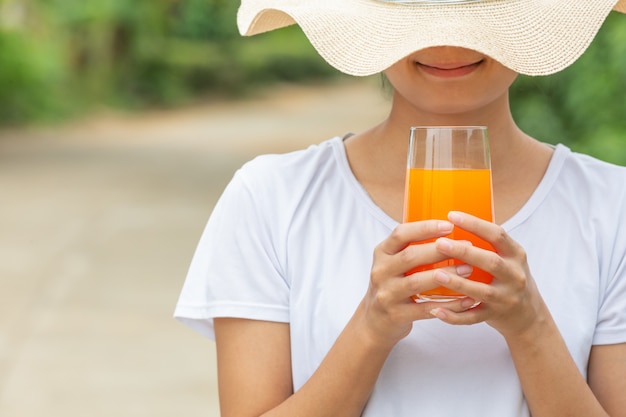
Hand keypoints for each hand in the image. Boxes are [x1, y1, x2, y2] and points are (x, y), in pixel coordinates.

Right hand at [360, 219, 477, 346]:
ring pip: (417, 282)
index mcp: (382, 253)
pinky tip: (466, 300)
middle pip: (410, 256)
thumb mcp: (393, 262)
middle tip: (466, 246)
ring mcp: (386, 294)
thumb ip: (413, 248)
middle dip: (440, 250)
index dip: (425, 228)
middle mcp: (381, 271)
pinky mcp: (396, 314)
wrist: (374, 320)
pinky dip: (449, 305)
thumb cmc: (393, 285)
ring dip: (446, 275)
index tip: (449, 225)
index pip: (401, 234)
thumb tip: (452, 230)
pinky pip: (426, 309)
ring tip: (468, 269)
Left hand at [428, 211, 545, 338]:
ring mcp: (506, 298)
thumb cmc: (508, 278)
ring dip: (458, 283)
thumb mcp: (507, 257)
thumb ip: (486, 243)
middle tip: (439, 243)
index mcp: (515, 255)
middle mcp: (514, 275)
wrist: (529, 316)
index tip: (451, 215)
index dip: (475, 224)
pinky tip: (437, 311)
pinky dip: (454, 316)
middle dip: (464, 252)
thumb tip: (448, 220)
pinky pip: (473, 317)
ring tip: (436, 275)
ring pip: (481, 291)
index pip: (497, 234)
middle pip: (490, 262)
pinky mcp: (495, 316)